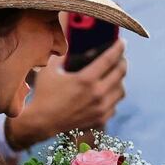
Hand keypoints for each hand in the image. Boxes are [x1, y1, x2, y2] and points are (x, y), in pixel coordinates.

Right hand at [7, 39, 127, 149]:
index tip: (122, 42)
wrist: (42, 122)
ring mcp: (101, 109)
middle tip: (120, 57)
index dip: (118, 48)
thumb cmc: (44, 94)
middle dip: (122, 62)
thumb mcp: (50, 69)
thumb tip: (73, 45)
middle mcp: (97, 94)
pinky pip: (115, 105)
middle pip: (120, 73)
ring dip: (120, 80)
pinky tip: (108, 92)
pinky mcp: (100, 119)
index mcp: (86, 80)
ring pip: (121, 90)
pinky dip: (113, 97)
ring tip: (115, 75)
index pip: (109, 59)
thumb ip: (63, 55)